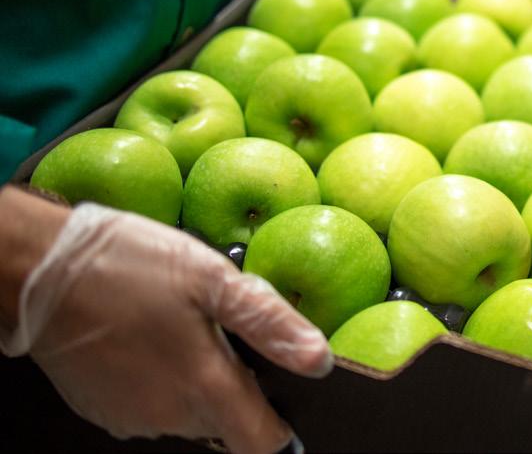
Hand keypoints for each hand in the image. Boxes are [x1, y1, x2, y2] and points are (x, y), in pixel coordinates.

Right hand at [0, 197, 330, 453]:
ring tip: (183, 327)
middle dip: (235, 386)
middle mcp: (169, 417)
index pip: (262, 442)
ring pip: (188, 413)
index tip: (283, 397)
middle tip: (221, 331)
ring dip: (196, 382)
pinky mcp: (103, 411)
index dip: (281, 426)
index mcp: (204, 388)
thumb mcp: (212, 278)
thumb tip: (319, 361)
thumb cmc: (130, 265)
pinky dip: (160, 381)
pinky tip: (151, 337)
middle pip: (227, 424)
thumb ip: (270, 323)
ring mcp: (132, 418)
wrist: (40, 269)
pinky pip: (151, 407)